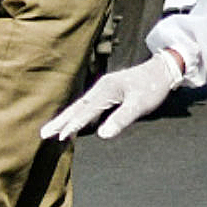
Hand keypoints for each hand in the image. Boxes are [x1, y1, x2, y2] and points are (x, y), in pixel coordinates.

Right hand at [43, 52, 185, 140]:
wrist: (162, 70)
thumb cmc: (152, 88)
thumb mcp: (139, 105)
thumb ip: (121, 119)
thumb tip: (102, 135)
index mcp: (107, 90)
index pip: (86, 111)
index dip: (73, 125)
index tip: (59, 137)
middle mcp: (101, 88)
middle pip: (77, 107)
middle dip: (60, 121)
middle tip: (43, 134)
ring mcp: (103, 89)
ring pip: (80, 106)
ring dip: (66, 118)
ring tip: (51, 130)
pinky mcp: (107, 92)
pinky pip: (87, 105)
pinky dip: (77, 114)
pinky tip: (72, 122)